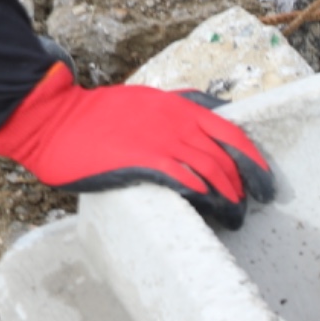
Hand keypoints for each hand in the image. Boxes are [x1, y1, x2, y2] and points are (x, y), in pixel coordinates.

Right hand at [0, 64, 274, 230]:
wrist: (53, 117)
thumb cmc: (96, 116)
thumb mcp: (145, 102)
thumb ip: (176, 113)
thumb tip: (207, 126)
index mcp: (179, 107)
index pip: (233, 133)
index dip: (255, 161)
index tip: (266, 183)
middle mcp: (177, 122)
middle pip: (228, 158)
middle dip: (245, 186)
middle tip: (250, 207)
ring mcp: (160, 141)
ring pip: (212, 172)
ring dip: (229, 199)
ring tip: (234, 219)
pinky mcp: (142, 161)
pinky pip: (185, 180)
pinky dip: (204, 197)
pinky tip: (211, 211)